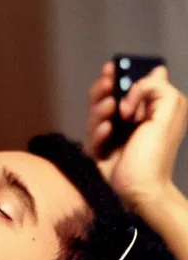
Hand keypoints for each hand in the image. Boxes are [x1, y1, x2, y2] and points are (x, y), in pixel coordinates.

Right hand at [86, 62, 186, 209]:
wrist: (140, 191)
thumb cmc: (156, 156)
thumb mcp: (167, 116)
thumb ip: (161, 91)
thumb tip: (153, 73)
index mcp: (147, 112)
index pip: (130, 86)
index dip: (121, 75)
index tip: (113, 68)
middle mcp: (127, 121)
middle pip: (107, 96)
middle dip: (105, 87)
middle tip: (107, 80)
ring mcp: (111, 136)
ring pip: (96, 113)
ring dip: (101, 107)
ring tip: (110, 107)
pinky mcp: (98, 149)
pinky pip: (91, 135)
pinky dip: (98, 131)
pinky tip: (107, 131)